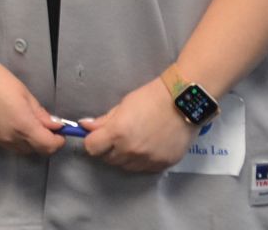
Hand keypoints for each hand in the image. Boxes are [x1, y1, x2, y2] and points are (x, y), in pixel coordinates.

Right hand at [0, 52, 66, 155]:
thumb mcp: (25, 94)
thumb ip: (41, 114)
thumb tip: (55, 125)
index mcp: (23, 126)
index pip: (48, 145)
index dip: (58, 141)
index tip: (61, 132)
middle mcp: (10, 138)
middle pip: (36, 150)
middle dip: (45, 141)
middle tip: (47, 126)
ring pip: (22, 150)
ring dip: (31, 142)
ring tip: (29, 123)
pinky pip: (8, 145)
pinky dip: (16, 139)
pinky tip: (13, 123)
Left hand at [77, 77, 194, 172]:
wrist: (183, 103)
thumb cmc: (151, 98)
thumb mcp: (123, 105)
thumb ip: (103, 120)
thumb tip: (84, 126)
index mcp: (117, 133)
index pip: (92, 148)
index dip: (93, 141)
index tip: (98, 136)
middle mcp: (130, 151)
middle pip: (108, 159)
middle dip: (108, 149)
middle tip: (118, 137)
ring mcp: (147, 160)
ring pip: (125, 166)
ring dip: (124, 157)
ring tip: (134, 141)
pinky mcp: (162, 165)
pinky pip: (144, 168)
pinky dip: (142, 161)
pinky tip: (148, 147)